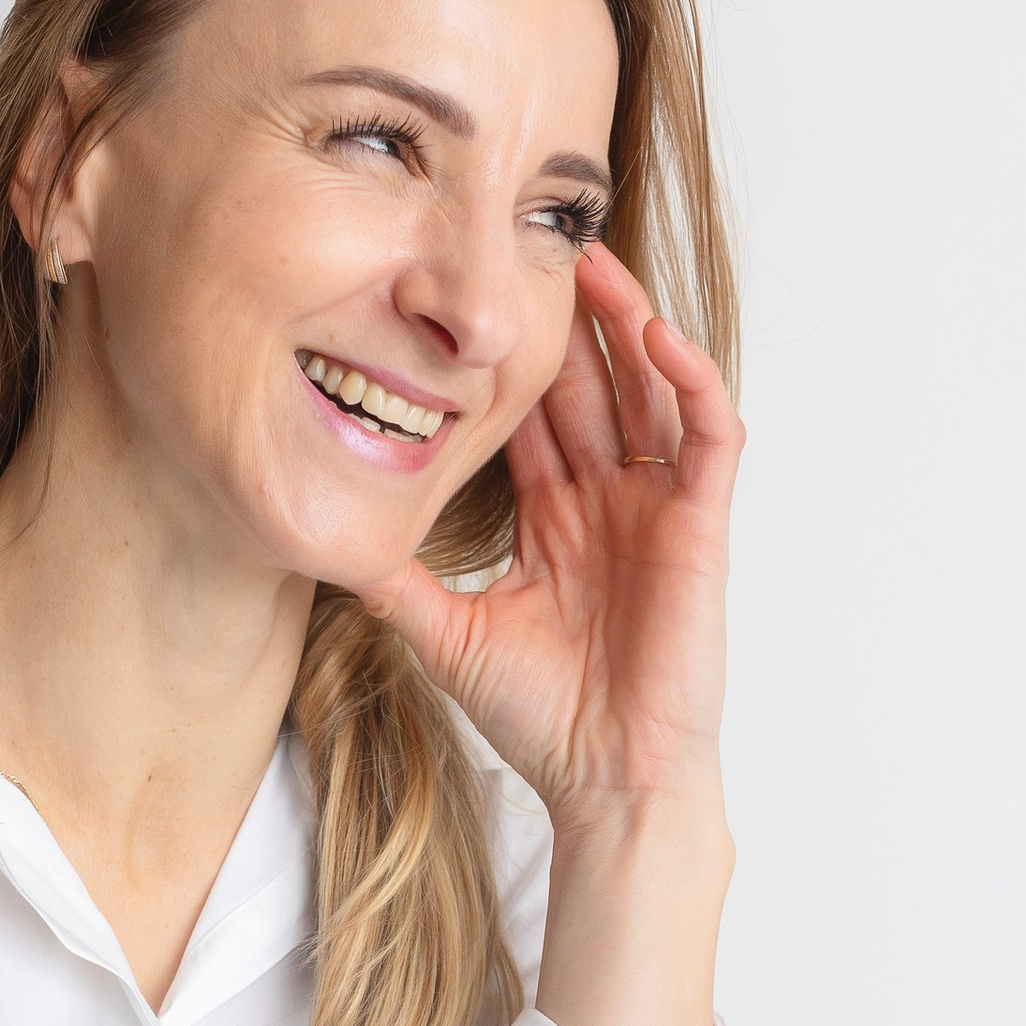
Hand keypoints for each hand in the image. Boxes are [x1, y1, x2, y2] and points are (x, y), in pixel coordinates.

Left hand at [355, 240, 737, 825]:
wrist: (606, 780)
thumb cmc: (542, 717)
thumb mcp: (445, 633)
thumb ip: (393, 579)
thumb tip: (320, 536)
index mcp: (556, 518)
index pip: (534, 417)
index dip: (510, 360)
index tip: (472, 300)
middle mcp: (609, 502)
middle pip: (593, 386)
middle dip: (569, 318)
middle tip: (532, 246)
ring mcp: (658, 509)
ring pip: (651, 391)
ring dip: (630, 325)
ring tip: (595, 261)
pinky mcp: (701, 525)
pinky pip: (706, 436)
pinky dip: (690, 382)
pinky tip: (657, 340)